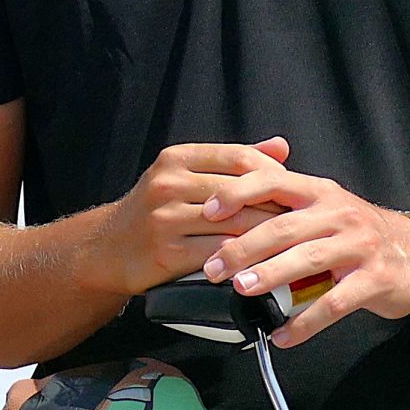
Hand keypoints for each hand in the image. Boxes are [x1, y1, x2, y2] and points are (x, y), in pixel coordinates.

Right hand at [89, 137, 288, 295]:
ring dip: (266, 236)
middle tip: (301, 220)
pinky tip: (263, 263)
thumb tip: (280, 147)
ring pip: (233, 224)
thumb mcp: (185, 175)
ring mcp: (164, 219)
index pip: (238, 157)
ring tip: (291, 242)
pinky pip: (218, 254)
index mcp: (176, 158)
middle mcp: (168, 184)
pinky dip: (245, 259)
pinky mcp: (166, 253)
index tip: (292, 189)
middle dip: (275, 207)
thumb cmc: (155, 210)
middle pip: (240, 192)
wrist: (107, 248)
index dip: (272, 173)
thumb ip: (233, 161)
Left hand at [195, 162, 409, 347]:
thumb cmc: (357, 233)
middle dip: (243, 248)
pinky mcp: (374, 280)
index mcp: (319, 192)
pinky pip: (333, 304)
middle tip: (213, 267)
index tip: (209, 212)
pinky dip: (304, 323)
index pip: (273, 180)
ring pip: (306, 261)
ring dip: (269, 277)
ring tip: (242, 291)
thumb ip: (284, 205)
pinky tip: (282, 335)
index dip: (238, 193)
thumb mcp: (324, 206)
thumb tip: (225, 215)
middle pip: (283, 227)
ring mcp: (359, 246)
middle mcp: (339, 213)